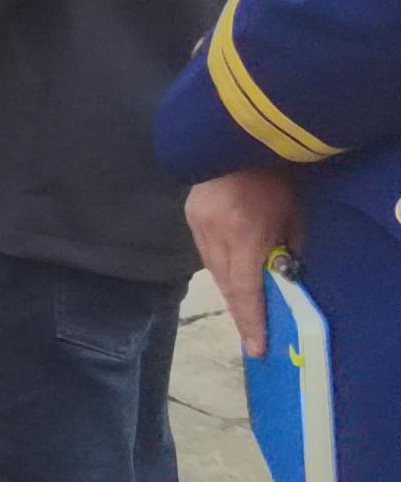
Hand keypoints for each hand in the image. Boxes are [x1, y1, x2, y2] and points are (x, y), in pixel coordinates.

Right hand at [187, 166, 303, 356]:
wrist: (232, 134)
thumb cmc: (273, 174)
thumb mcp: (291, 213)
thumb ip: (286, 246)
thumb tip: (283, 274)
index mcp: (243, 235)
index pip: (246, 289)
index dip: (252, 320)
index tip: (256, 347)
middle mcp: (214, 235)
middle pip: (226, 285)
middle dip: (241, 312)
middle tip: (253, 335)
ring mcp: (197, 225)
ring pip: (213, 270)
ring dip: (231, 290)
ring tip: (245, 309)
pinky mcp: (190, 215)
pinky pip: (206, 251)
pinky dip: (221, 266)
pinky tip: (232, 273)